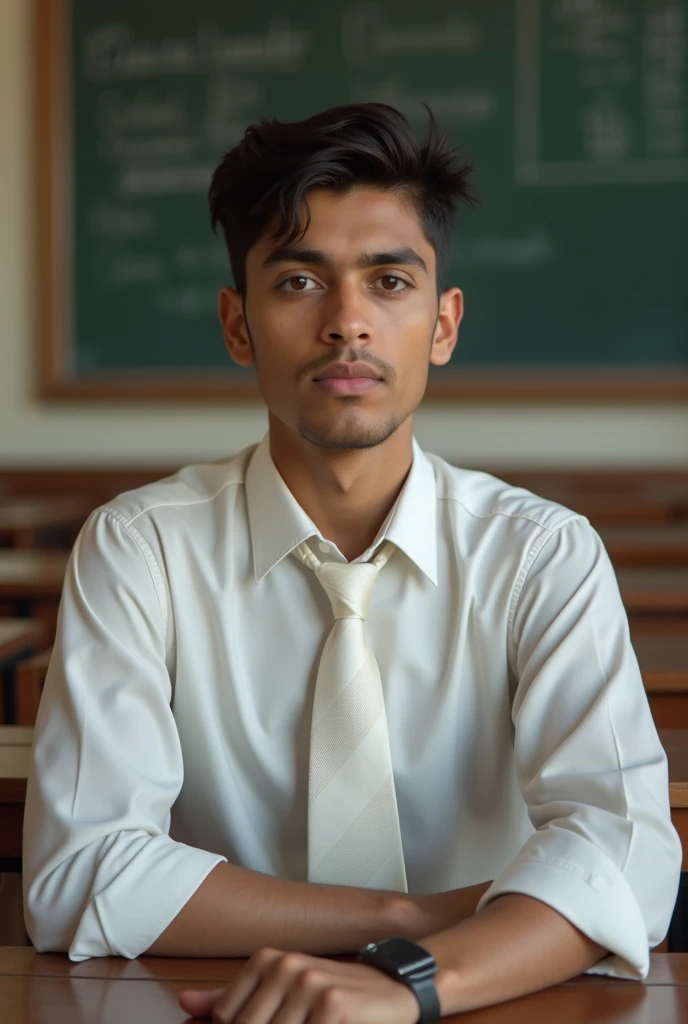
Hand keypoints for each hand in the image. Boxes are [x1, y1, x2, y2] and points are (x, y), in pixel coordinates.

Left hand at [177, 946, 420, 1022]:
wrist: (395, 986)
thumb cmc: (337, 994)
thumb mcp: (284, 989)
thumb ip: (235, 999)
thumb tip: (186, 1006)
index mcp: (267, 960)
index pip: (227, 1018)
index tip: (275, 1021)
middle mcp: (284, 966)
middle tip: (300, 1021)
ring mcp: (308, 985)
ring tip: (316, 1021)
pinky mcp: (332, 1007)